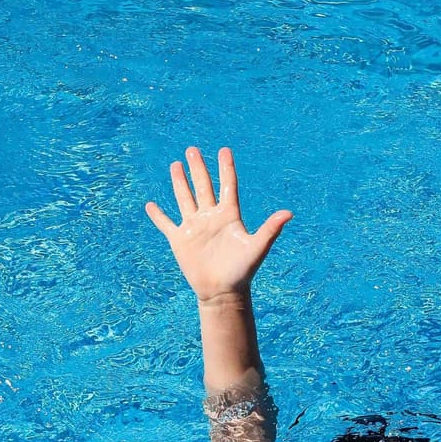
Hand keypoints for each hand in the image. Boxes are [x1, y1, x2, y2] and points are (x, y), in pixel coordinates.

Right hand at [146, 146, 292, 305]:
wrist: (223, 292)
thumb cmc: (243, 271)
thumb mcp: (257, 247)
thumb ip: (271, 229)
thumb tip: (289, 213)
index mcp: (229, 215)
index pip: (227, 185)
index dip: (226, 168)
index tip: (224, 150)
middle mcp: (211, 217)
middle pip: (203, 186)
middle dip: (198, 167)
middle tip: (192, 149)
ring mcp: (194, 227)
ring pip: (185, 198)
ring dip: (180, 182)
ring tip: (176, 165)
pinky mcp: (180, 240)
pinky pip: (166, 224)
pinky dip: (158, 215)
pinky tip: (151, 205)